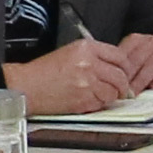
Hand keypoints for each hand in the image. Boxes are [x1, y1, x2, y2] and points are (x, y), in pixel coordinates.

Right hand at [8, 39, 136, 116]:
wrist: (27, 86)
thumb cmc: (44, 71)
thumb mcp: (70, 52)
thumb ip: (94, 56)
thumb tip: (115, 66)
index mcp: (86, 48)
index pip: (119, 55)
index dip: (125, 66)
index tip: (125, 72)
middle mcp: (89, 64)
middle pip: (120, 75)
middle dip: (123, 84)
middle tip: (121, 89)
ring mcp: (87, 83)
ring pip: (113, 92)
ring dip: (111, 96)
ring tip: (101, 94)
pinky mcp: (83, 99)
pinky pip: (102, 103)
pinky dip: (99, 104)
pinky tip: (89, 100)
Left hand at [114, 30, 152, 94]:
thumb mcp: (136, 49)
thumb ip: (124, 60)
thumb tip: (109, 78)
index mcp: (137, 40)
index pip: (123, 55)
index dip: (117, 72)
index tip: (111, 84)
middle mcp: (152, 44)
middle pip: (136, 62)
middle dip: (127, 80)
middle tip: (120, 93)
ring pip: (151, 67)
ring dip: (141, 83)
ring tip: (133, 95)